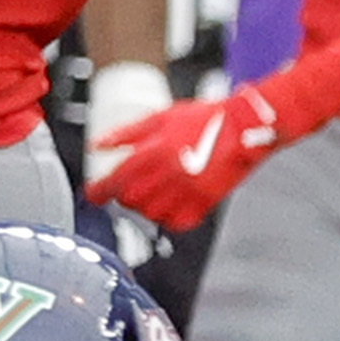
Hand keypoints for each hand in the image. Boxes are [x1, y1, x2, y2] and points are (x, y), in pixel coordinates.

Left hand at [92, 83, 285, 236]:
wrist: (245, 126)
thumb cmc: (204, 118)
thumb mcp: (160, 118)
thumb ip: (126, 134)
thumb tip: (97, 145)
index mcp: (154, 151)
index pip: (116, 179)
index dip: (99, 191)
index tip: (93, 195)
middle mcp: (168, 174)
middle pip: (131, 199)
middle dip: (124, 196)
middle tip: (129, 188)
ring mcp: (188, 190)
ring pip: (152, 214)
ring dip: (145, 208)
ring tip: (152, 194)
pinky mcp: (205, 201)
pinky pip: (178, 222)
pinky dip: (169, 218)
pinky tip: (171, 204)